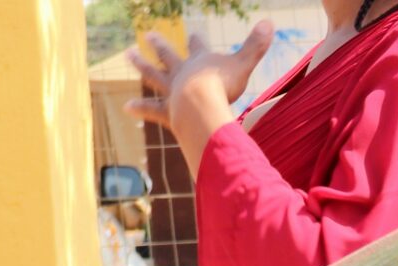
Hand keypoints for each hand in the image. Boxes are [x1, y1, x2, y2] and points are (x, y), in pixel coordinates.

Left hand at [125, 20, 275, 162]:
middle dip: (159, 46)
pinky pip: (152, 108)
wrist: (201, 105)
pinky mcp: (168, 111)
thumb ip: (255, 46)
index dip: (196, 40)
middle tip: (147, 36)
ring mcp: (172, 91)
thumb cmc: (223, 84)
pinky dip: (140, 108)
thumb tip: (270, 23)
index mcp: (200, 62)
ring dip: (141, 65)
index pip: (198, 47)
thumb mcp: (243, 64)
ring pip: (153, 76)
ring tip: (128, 55)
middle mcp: (182, 73)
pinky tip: (127, 108)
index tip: (192, 32)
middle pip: (168, 56)